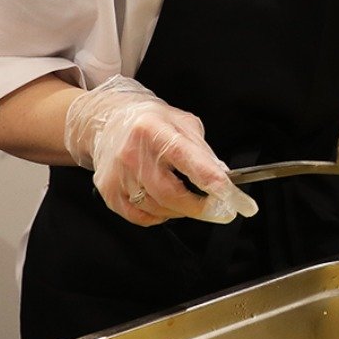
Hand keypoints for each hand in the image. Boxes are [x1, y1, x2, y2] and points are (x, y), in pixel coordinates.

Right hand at [63, 77, 257, 226]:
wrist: (108, 121)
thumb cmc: (149, 122)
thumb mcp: (182, 123)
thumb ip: (203, 150)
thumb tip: (222, 177)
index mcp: (153, 130)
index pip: (187, 159)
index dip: (211, 180)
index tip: (230, 196)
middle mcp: (132, 153)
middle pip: (170, 193)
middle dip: (200, 207)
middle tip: (218, 210)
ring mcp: (118, 174)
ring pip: (158, 208)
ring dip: (180, 210)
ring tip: (186, 198)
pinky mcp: (108, 191)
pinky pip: (140, 217)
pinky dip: (159, 216)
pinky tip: (164, 203)